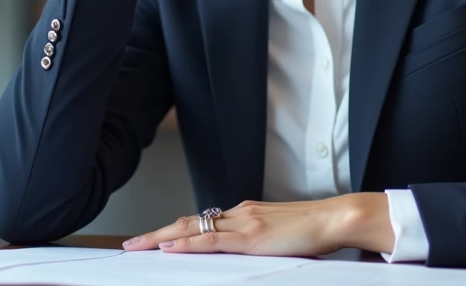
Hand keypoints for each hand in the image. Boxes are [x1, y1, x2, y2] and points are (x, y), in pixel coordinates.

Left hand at [120, 194, 394, 257]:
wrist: (333, 218)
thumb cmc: (313, 230)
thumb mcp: (279, 236)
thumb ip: (259, 241)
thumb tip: (246, 251)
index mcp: (244, 214)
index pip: (201, 223)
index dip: (175, 231)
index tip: (155, 239)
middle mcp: (239, 213)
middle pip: (188, 223)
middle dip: (156, 233)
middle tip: (131, 244)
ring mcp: (243, 222)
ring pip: (192, 228)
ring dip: (161, 237)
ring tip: (138, 245)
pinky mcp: (251, 235)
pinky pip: (211, 240)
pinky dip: (187, 243)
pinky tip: (170, 247)